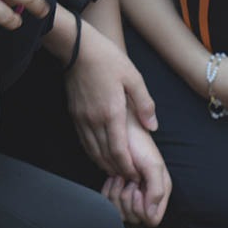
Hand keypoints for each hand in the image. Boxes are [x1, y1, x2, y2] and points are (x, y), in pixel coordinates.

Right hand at [65, 22, 157, 178]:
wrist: (78, 48)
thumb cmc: (110, 61)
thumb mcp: (134, 79)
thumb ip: (145, 105)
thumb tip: (153, 128)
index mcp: (112, 113)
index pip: (118, 150)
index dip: (127, 166)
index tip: (136, 175)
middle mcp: (94, 120)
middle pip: (104, 155)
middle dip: (117, 170)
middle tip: (128, 179)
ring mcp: (81, 118)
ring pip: (92, 150)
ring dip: (104, 164)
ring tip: (116, 172)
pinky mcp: (74, 114)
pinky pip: (83, 140)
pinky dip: (92, 152)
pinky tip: (100, 156)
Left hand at [100, 110, 170, 225]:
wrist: (122, 131)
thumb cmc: (140, 145)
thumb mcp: (153, 166)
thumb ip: (157, 192)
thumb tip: (151, 216)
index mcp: (161, 193)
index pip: (152, 219)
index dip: (142, 209)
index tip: (137, 189)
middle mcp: (148, 197)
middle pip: (134, 218)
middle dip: (127, 200)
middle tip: (127, 180)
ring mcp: (131, 195)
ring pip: (120, 213)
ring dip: (116, 195)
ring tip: (119, 177)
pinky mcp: (117, 190)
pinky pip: (109, 204)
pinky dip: (107, 192)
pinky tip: (112, 178)